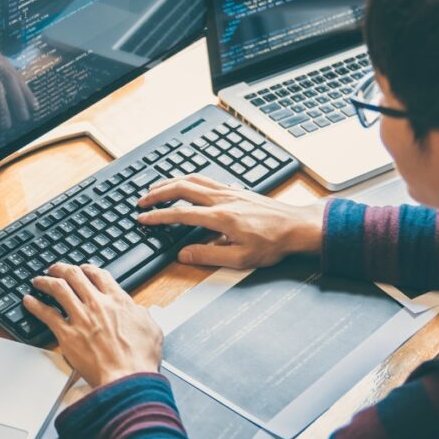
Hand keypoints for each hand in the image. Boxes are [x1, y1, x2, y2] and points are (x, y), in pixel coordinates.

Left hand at [23, 263, 162, 387]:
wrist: (128, 378)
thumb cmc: (139, 360)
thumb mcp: (151, 329)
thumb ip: (142, 314)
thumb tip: (137, 310)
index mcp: (118, 301)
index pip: (99, 275)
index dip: (88, 269)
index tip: (83, 269)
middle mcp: (97, 304)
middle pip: (75, 275)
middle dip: (62, 269)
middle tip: (55, 269)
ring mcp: (81, 318)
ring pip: (58, 288)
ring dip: (46, 281)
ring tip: (38, 281)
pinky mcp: (67, 335)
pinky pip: (47, 314)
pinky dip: (35, 305)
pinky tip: (28, 301)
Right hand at [137, 174, 325, 267]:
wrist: (297, 227)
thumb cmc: (273, 244)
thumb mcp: (240, 258)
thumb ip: (209, 255)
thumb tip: (183, 254)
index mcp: (220, 217)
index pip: (180, 214)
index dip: (158, 217)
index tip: (143, 219)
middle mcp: (222, 199)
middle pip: (181, 188)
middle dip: (157, 193)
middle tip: (142, 201)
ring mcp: (229, 192)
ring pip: (193, 179)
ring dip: (171, 182)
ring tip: (156, 188)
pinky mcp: (236, 190)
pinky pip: (206, 179)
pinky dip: (189, 179)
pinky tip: (186, 184)